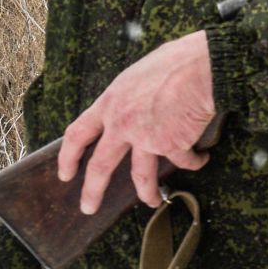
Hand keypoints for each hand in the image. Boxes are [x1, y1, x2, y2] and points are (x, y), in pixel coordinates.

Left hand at [58, 30, 215, 212]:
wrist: (201, 67)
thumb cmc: (177, 61)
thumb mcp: (139, 73)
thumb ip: (132, 93)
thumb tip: (139, 99)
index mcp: (110, 103)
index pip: (77, 134)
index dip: (68, 157)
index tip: (65, 173)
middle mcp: (122, 124)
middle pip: (100, 165)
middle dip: (93, 190)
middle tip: (89, 207)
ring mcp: (146, 138)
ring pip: (141, 176)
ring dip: (147, 193)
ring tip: (152, 202)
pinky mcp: (172, 145)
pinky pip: (184, 161)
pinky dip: (194, 162)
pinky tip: (201, 159)